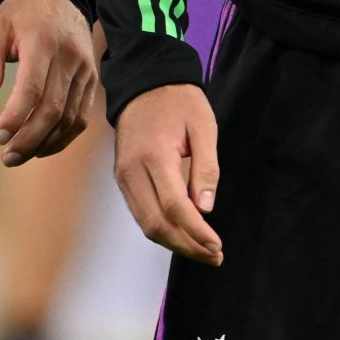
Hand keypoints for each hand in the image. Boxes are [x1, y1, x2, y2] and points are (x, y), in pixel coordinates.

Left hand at [0, 0, 97, 165]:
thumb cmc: (21, 14)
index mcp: (43, 43)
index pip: (32, 88)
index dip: (16, 116)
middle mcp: (70, 59)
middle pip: (53, 109)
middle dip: (29, 139)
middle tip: (7, 157)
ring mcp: (85, 71)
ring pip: (69, 118)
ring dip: (45, 143)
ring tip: (18, 156)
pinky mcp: (92, 80)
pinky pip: (81, 117)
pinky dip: (63, 137)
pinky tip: (42, 147)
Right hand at [114, 84, 223, 264]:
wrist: (144, 84)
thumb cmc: (179, 102)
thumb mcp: (203, 127)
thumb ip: (206, 168)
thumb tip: (206, 209)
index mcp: (154, 155)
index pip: (174, 207)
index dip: (196, 232)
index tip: (217, 245)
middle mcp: (132, 170)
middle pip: (155, 223)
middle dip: (186, 246)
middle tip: (214, 255)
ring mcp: (123, 175)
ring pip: (144, 223)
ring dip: (174, 242)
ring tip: (203, 250)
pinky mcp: (122, 177)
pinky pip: (139, 212)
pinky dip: (161, 229)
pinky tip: (183, 232)